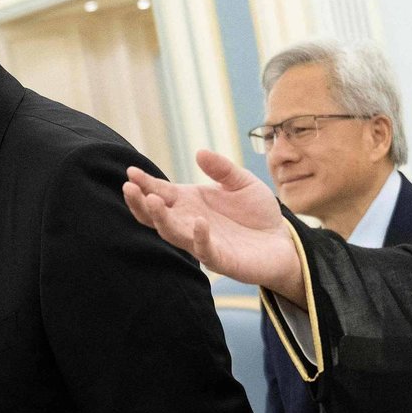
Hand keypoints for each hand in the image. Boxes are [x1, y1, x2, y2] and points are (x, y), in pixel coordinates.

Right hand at [123, 150, 305, 304]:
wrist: (283, 241)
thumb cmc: (258, 213)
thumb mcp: (242, 182)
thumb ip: (222, 169)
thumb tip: (200, 152)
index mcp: (191, 203)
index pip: (161, 193)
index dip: (145, 183)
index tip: (130, 172)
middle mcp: (190, 223)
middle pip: (157, 216)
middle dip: (140, 203)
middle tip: (128, 187)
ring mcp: (203, 243)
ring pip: (173, 234)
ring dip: (161, 218)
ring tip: (152, 201)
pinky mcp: (222, 260)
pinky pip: (205, 251)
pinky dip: (200, 237)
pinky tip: (198, 222)